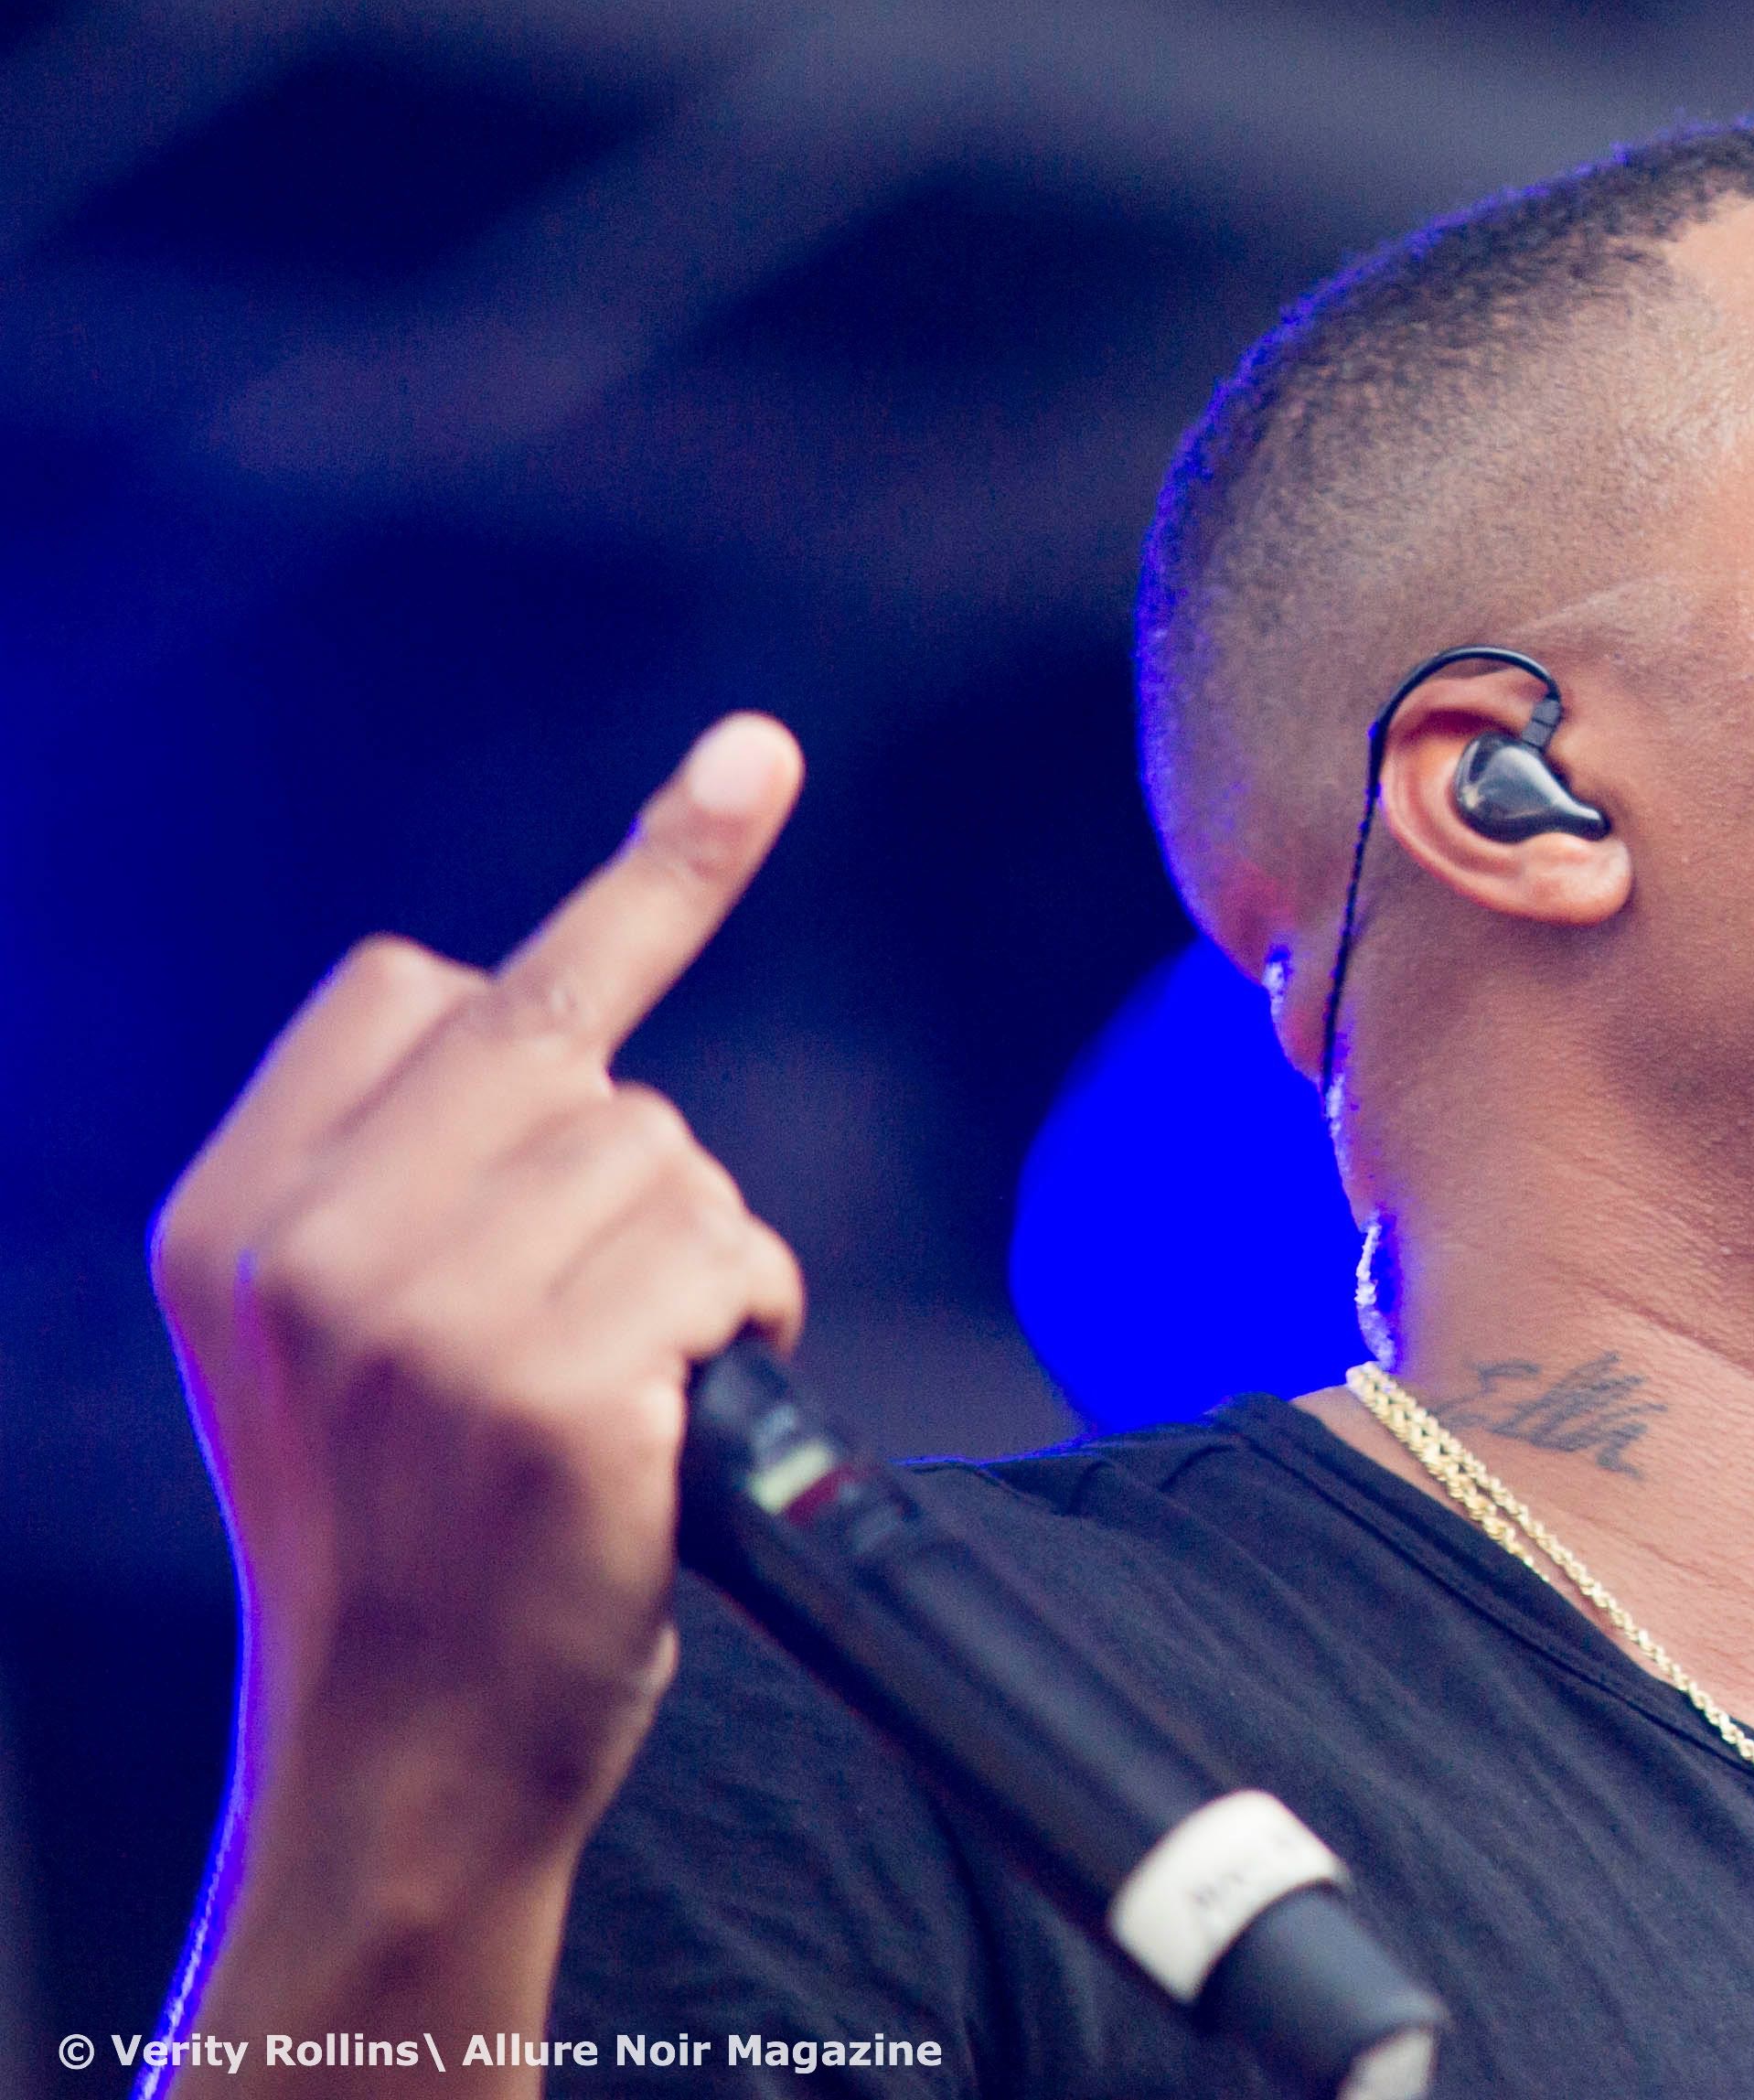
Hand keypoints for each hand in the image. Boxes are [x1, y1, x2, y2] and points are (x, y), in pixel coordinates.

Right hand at [152, 715, 807, 1967]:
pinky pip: (723, 1252)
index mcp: (232, 1213)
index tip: (754, 762)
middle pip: (561, 1049)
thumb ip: (400, 1166)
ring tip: (618, 1390)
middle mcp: (308, 1243)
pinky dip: (743, 1317)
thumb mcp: (323, 1334)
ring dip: (696, 1257)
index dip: (620, 901)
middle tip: (607, 1301)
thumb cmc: (414, 1536)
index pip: (418, 980)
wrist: (404, 1757)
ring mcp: (422, 1311)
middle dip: (635, 1158)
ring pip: (664, 1153)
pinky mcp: (545, 1383)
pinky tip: (669, 1416)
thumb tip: (549, 987)